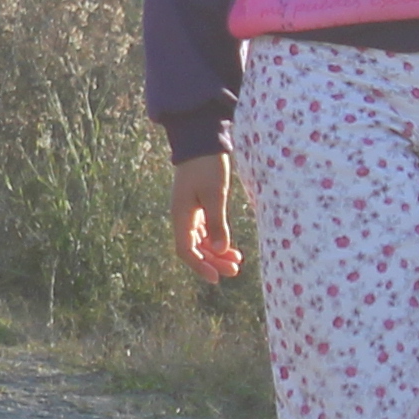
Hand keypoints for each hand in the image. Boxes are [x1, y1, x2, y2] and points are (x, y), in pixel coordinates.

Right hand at [170, 156, 241, 283]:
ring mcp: (190, 212)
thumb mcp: (215, 195)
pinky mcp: (198, 206)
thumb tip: (219, 250)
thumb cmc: (207, 166)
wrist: (202, 141)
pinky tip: (231, 248)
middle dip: (213, 262)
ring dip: (216, 253)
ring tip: (237, 262)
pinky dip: (217, 241)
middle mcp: (182, 217)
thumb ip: (217, 223)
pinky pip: (205, 231)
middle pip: (195, 249)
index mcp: (181, 216)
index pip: (186, 250)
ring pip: (201, 241)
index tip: (216, 278)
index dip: (200, 266)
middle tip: (234, 270)